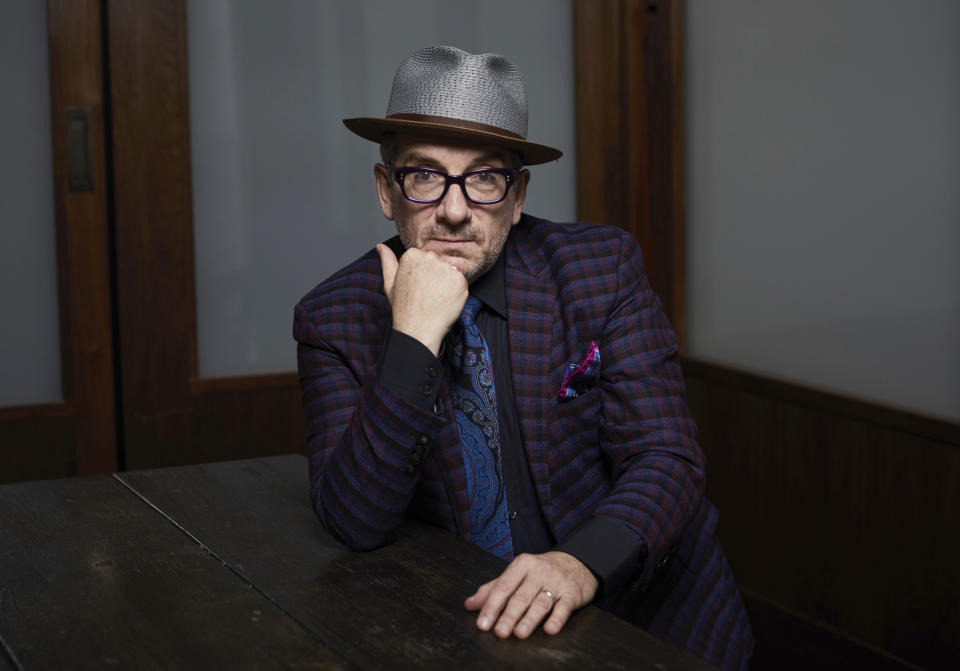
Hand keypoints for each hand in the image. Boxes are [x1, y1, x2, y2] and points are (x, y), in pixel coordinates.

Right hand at [377, 244, 467, 355]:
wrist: (418, 330)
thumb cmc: (403, 309)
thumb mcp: (390, 283)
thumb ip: (387, 261)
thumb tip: (380, 246)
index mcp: (412, 255)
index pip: (425, 258)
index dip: (423, 274)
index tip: (418, 287)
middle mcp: (429, 257)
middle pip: (439, 262)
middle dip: (436, 276)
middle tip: (427, 294)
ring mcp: (445, 268)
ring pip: (450, 272)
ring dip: (447, 283)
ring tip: (435, 299)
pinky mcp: (460, 279)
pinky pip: (461, 281)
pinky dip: (456, 292)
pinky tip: (445, 301)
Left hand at [464, 551, 598, 638]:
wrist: (577, 563)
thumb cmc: (541, 571)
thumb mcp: (517, 574)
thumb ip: (493, 588)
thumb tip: (469, 604)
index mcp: (522, 564)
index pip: (503, 586)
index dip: (492, 606)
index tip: (483, 624)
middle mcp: (539, 571)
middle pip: (521, 596)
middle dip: (509, 615)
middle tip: (499, 632)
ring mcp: (557, 582)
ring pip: (541, 603)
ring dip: (530, 619)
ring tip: (519, 633)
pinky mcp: (572, 594)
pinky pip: (564, 607)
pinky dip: (557, 619)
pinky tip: (549, 629)